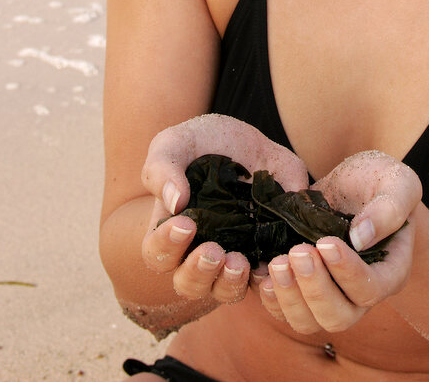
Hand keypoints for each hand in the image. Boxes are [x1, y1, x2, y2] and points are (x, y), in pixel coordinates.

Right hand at [140, 114, 308, 304]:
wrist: (244, 139)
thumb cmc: (199, 143)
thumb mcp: (175, 144)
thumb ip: (163, 169)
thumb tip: (174, 202)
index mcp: (170, 229)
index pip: (157, 253)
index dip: (166, 245)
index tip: (185, 224)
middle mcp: (197, 250)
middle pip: (188, 283)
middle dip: (199, 272)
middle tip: (213, 251)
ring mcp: (231, 254)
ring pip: (224, 289)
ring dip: (229, 282)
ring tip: (240, 262)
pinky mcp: (262, 251)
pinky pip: (262, 279)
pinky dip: (266, 278)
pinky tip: (271, 264)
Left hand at [259, 150, 421, 333]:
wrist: (354, 184)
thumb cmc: (381, 181)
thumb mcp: (396, 183)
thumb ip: (389, 208)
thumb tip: (361, 238)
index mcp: (390, 271)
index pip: (370, 289)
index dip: (347, 272)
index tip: (325, 242)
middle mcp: (361, 294)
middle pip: (338, 316)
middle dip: (314, 289)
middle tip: (297, 253)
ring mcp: (331, 295)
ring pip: (309, 321)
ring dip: (289, 297)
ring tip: (276, 262)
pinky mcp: (304, 289)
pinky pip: (284, 311)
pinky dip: (271, 298)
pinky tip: (262, 273)